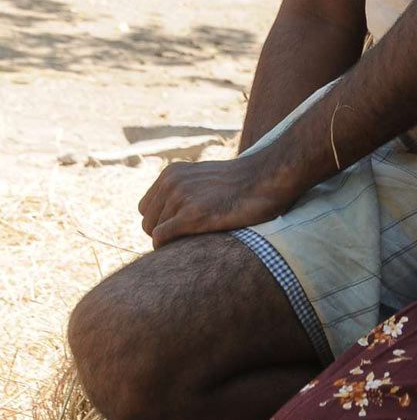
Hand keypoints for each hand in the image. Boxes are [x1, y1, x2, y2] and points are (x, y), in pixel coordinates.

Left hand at [139, 150, 299, 247]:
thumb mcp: (205, 179)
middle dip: (164, 233)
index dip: (161, 221)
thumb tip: (171, 221)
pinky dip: (169, 247)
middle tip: (188, 239)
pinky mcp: (192, 215)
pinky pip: (161, 237)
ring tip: (195, 241)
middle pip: (147, 221)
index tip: (181, 229)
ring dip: (171, 241)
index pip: (146, 208)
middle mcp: (171, 182)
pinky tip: (189, 246)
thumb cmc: (243, 184)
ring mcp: (180, 197)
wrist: (267, 177)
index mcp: (172, 173)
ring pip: (152, 231)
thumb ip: (186, 191)